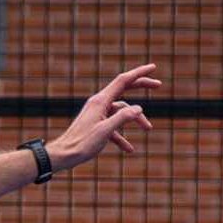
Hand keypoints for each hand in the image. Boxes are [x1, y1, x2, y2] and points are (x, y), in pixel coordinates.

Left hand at [46, 64, 161, 171]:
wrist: (63, 155)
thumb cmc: (82, 143)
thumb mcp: (105, 131)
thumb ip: (122, 118)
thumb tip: (139, 108)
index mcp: (100, 101)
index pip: (123, 81)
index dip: (139, 73)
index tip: (153, 67)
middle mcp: (98, 104)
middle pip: (123, 90)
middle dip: (141, 86)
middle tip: (158, 84)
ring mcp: (97, 114)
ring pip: (121, 112)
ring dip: (135, 119)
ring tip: (148, 129)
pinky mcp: (95, 125)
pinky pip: (113, 126)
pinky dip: (122, 136)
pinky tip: (129, 149)